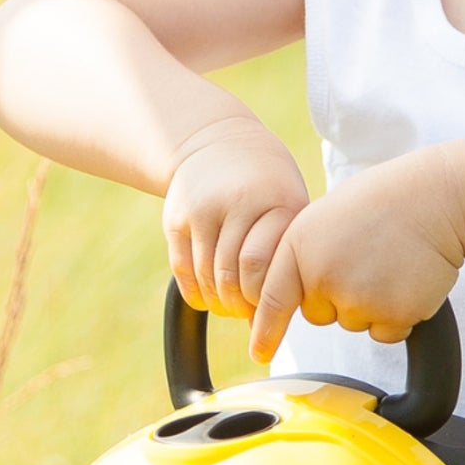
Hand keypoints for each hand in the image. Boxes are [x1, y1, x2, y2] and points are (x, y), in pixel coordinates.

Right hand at [162, 116, 310, 317]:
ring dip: (218, 303)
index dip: (263, 297)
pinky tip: (208, 299)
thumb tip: (270, 322)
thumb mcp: (289, 208)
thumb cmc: (267, 188)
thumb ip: (285, 256)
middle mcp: (237, 202)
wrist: (220, 142)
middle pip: (231, 276)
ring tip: (231, 307)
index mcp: (277, 202)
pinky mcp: (175, 217)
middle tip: (247, 313)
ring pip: (206, 277)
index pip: (261, 266)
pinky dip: (195, 293)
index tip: (270, 308)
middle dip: (240, 305)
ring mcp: (202, 208)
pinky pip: (182, 269)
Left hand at [248, 149, 464, 363]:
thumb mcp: (324, 218)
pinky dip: (398, 314)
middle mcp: (324, 276)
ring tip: (389, 262)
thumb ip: (303, 256)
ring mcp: (359, 298)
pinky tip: (407, 279)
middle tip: (365, 259)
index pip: (273, 300)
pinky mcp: (394, 314)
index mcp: (300, 247)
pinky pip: (386, 332)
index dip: (265, 331)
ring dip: (372, 304)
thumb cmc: (384, 202)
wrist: (437, 199)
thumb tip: (293, 293)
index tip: (260, 353)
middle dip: (338, 298)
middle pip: (320, 315)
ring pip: (355, 323)